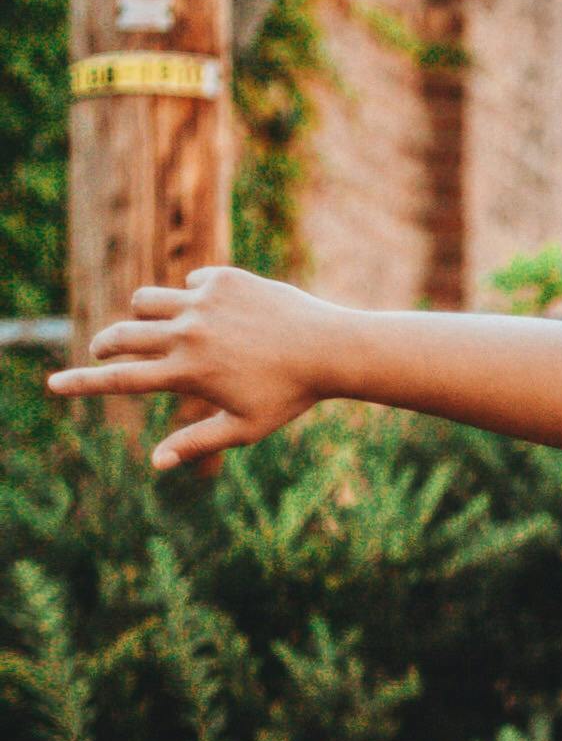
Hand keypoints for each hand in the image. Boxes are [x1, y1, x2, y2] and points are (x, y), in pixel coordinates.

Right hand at [46, 264, 332, 468]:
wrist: (329, 348)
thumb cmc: (288, 395)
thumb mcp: (243, 427)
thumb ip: (196, 441)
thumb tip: (156, 462)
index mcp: (188, 372)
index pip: (121, 379)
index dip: (82, 382)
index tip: (52, 384)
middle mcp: (188, 333)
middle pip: (122, 335)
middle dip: (106, 345)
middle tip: (104, 350)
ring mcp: (203, 302)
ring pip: (146, 302)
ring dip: (143, 317)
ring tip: (157, 329)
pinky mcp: (221, 279)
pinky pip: (188, 286)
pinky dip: (192, 300)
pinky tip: (218, 313)